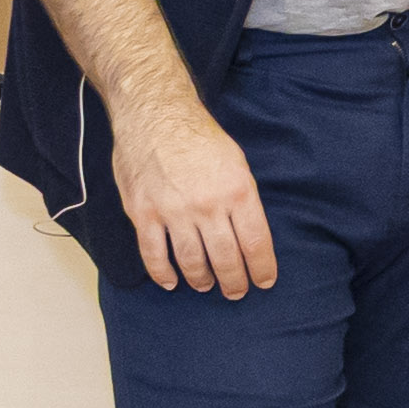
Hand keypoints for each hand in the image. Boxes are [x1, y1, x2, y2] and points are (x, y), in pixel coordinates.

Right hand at [117, 98, 278, 295]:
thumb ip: (242, 198)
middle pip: (226, 257)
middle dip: (235, 281)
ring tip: (208, 285)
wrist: (155, 115)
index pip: (255, 241)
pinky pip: (153, 254)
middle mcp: (207, 204)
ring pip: (192, 261)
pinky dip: (163, 273)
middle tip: (237, 292)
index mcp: (237, 190)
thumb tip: (249, 232)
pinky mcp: (143, 213)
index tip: (265, 281)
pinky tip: (171, 282)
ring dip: (202, 280)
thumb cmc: (199, 137)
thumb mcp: (236, 161)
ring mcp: (173, 211)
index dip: (262, 267)